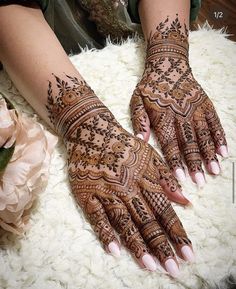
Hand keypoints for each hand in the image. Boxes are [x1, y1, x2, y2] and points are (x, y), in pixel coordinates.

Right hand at [46, 73, 193, 276]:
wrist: (92, 131)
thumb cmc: (123, 144)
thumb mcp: (149, 155)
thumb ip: (166, 178)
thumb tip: (185, 201)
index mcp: (145, 179)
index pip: (164, 211)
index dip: (176, 233)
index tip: (187, 254)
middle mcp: (128, 188)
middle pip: (147, 221)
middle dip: (161, 246)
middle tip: (172, 269)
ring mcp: (107, 192)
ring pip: (125, 222)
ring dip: (137, 245)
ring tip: (150, 265)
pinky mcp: (88, 195)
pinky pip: (97, 217)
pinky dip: (106, 234)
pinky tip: (115, 251)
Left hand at [130, 16, 227, 186]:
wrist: (168, 65)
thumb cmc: (150, 87)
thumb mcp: (137, 101)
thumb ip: (139, 121)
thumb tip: (140, 141)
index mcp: (163, 117)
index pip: (170, 143)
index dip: (176, 161)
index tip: (181, 178)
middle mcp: (181, 115)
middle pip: (189, 143)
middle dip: (195, 164)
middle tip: (201, 182)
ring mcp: (196, 110)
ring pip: (204, 135)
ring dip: (210, 154)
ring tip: (215, 171)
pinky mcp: (205, 105)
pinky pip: (215, 123)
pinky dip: (220, 138)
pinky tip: (224, 152)